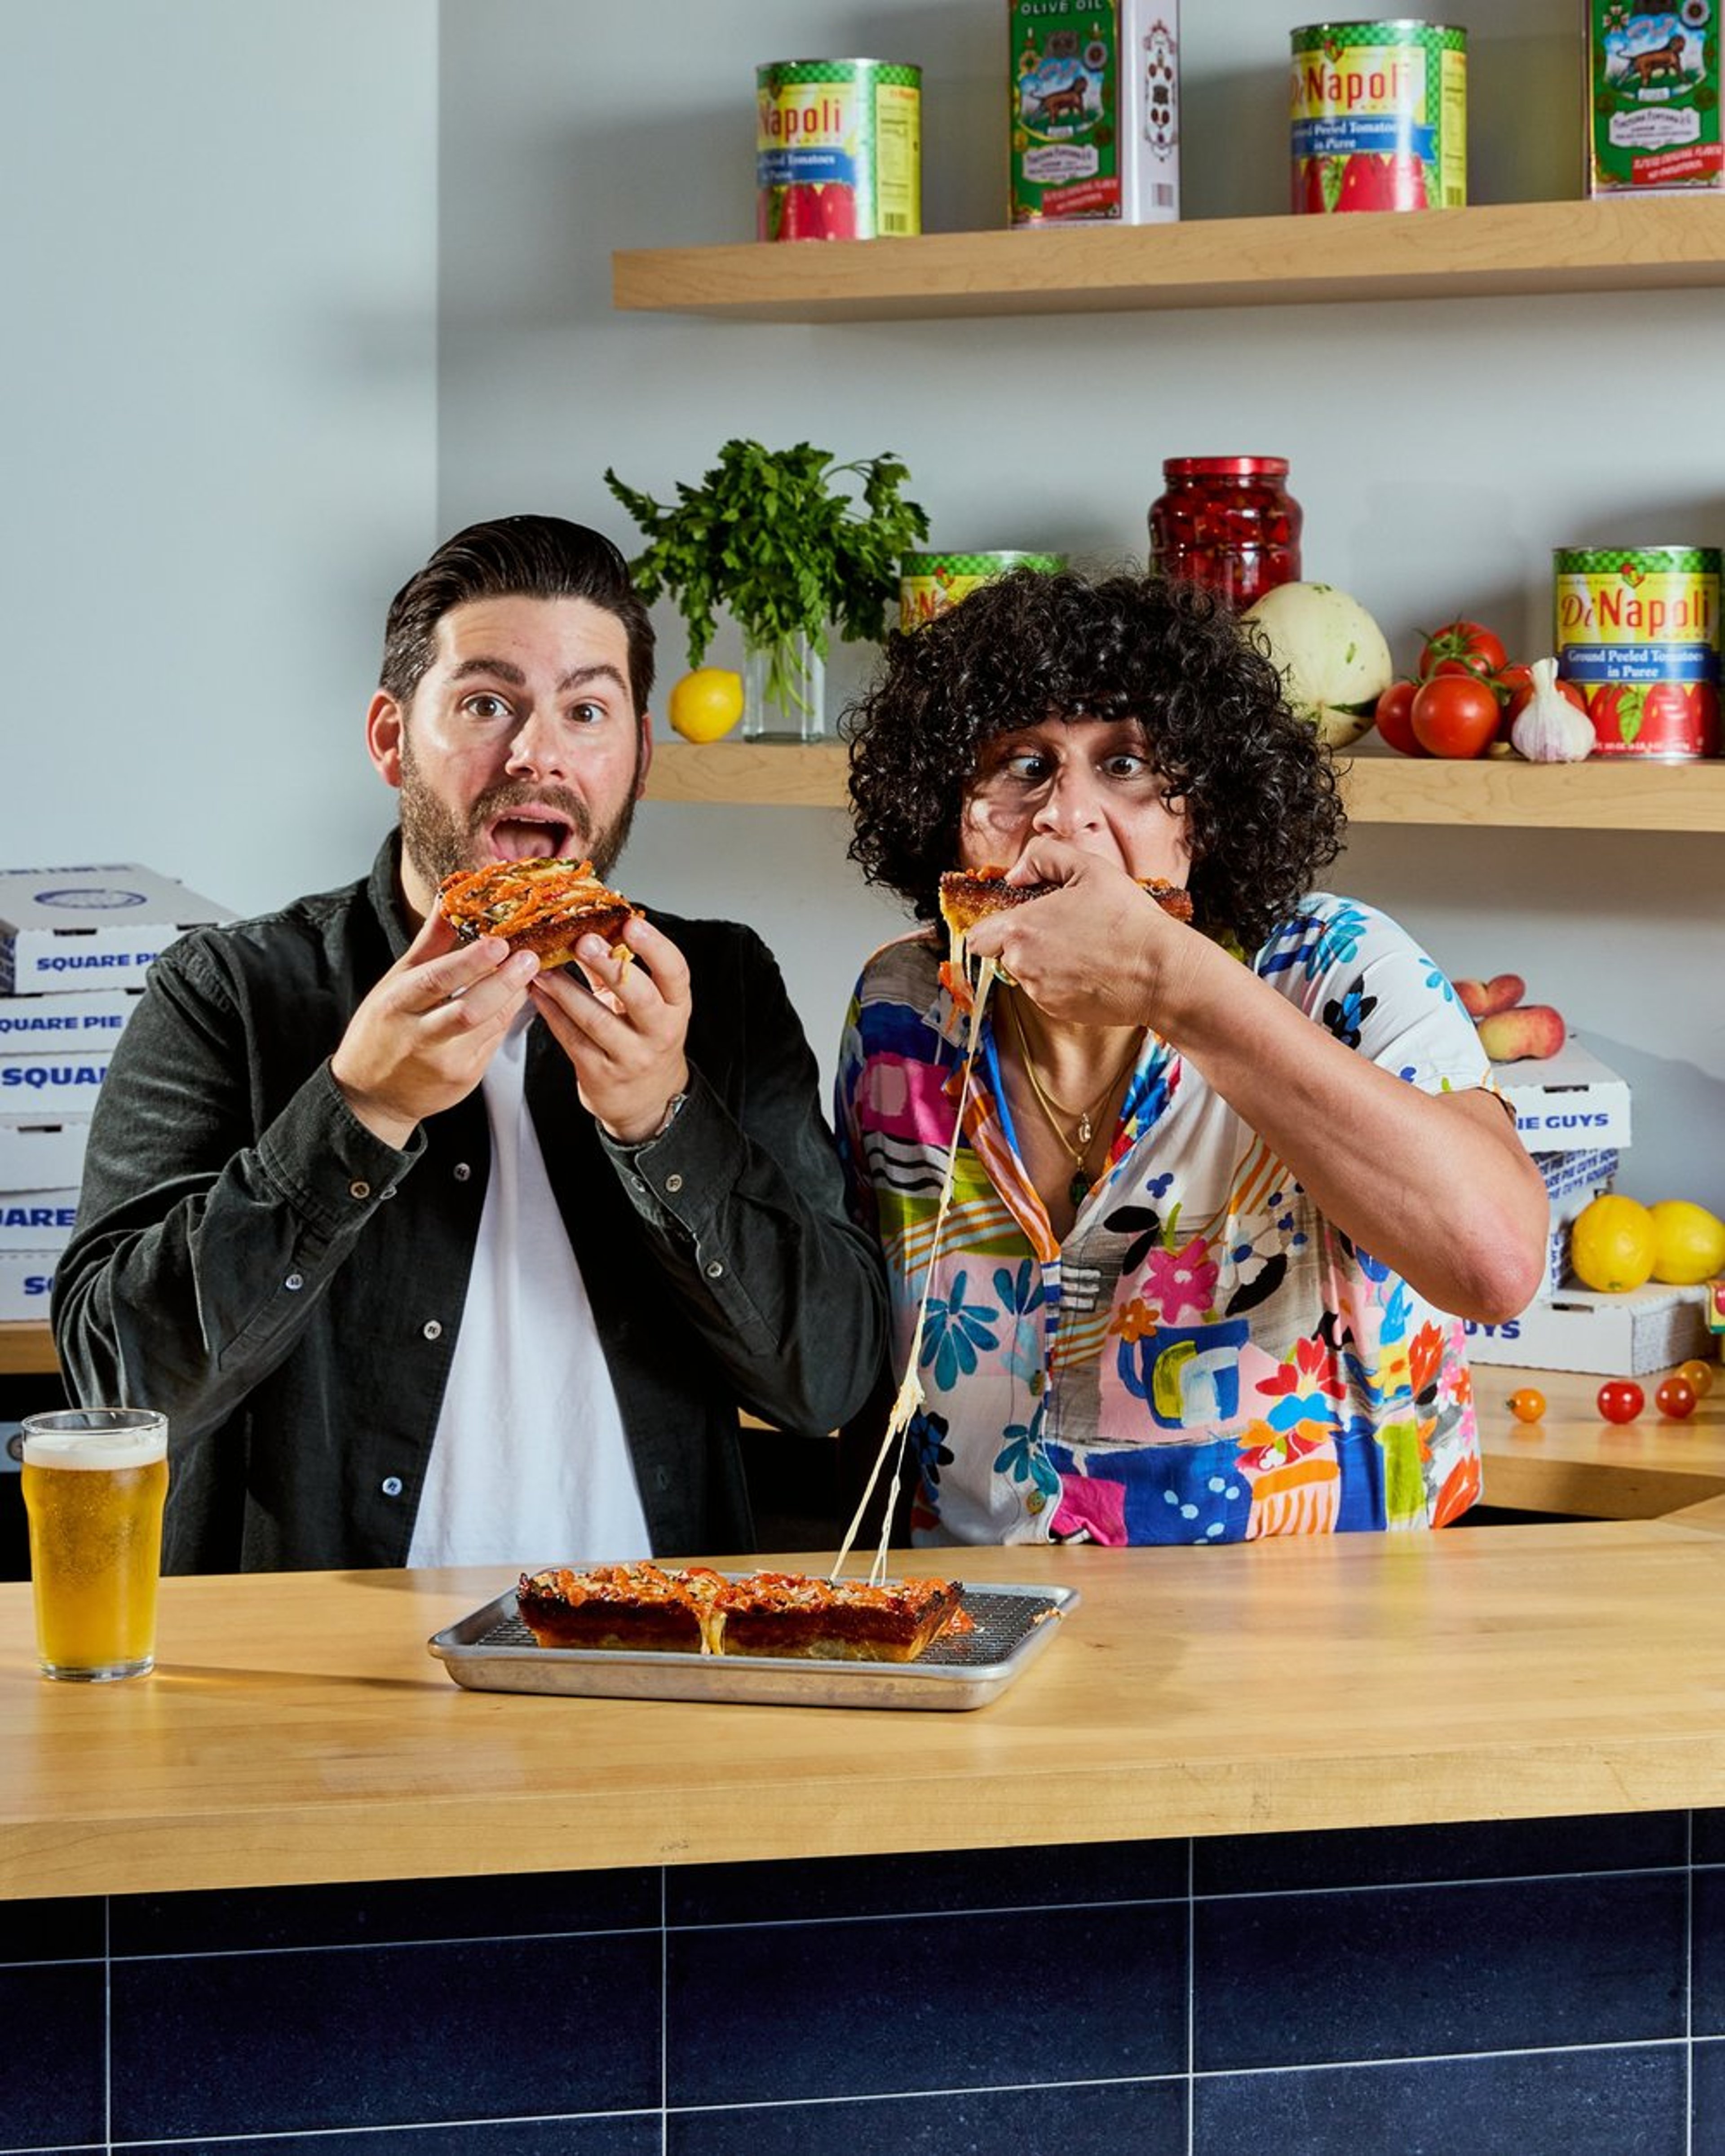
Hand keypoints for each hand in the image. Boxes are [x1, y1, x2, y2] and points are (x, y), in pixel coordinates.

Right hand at [331, 911, 539, 1146]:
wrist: (371, 1093)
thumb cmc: (383, 1028)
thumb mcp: (396, 982)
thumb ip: (429, 944)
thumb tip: (450, 898)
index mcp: (396, 1005)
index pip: (435, 981)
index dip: (470, 962)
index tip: (499, 943)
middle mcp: (419, 1037)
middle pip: (469, 1010)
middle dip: (504, 982)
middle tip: (529, 958)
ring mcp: (445, 1063)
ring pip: (490, 1025)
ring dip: (514, 996)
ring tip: (529, 969)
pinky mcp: (465, 1078)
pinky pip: (494, 1041)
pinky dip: (507, 1015)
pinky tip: (515, 996)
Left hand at [529, 913, 690, 1142]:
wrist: (646, 1099)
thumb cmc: (643, 1039)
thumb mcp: (645, 1006)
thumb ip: (621, 970)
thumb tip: (592, 926)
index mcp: (676, 1007)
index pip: (675, 972)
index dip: (655, 947)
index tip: (631, 922)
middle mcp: (660, 1033)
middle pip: (640, 997)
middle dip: (610, 966)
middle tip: (583, 941)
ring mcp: (631, 1056)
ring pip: (597, 1020)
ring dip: (566, 989)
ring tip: (542, 967)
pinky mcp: (601, 1074)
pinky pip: (573, 1039)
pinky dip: (552, 1013)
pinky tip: (538, 994)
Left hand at [963, 838, 1198, 1030]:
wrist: (1160, 971)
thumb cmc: (1127, 919)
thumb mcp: (1088, 866)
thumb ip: (1043, 857)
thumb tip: (1017, 873)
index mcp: (1020, 930)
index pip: (978, 937)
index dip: (995, 926)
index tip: (1020, 919)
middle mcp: (1022, 966)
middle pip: (1004, 955)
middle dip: (1025, 942)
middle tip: (1063, 927)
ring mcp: (1040, 993)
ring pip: (1027, 974)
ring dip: (1045, 961)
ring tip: (1085, 946)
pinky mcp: (1059, 1012)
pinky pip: (1049, 993)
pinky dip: (1063, 982)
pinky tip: (1092, 967)